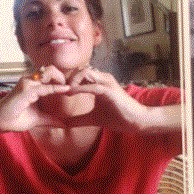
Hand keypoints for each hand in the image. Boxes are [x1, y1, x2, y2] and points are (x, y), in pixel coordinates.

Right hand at [0, 66, 70, 132]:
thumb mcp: (38, 119)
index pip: (50, 75)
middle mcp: (30, 80)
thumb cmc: (16, 118)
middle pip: (51, 68)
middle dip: (63, 75)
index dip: (62, 79)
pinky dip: (57, 88)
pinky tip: (66, 90)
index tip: (73, 87)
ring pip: (49, 71)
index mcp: (33, 84)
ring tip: (70, 87)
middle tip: (71, 86)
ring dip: (61, 77)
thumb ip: (50, 119)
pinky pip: (45, 87)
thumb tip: (64, 124)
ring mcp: (28, 83)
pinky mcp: (26, 90)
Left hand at [65, 67, 181, 133]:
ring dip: (72, 81)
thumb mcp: (94, 118)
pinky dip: (79, 88)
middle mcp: (102, 78)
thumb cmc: (117, 117)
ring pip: (85, 72)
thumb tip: (64, 123)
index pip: (80, 73)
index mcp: (99, 82)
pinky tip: (70, 94)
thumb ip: (79, 119)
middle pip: (80, 69)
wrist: (136, 121)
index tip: (57, 89)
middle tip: (57, 89)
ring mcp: (106, 82)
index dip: (68, 79)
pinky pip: (91, 85)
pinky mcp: (109, 90)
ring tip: (65, 92)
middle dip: (67, 77)